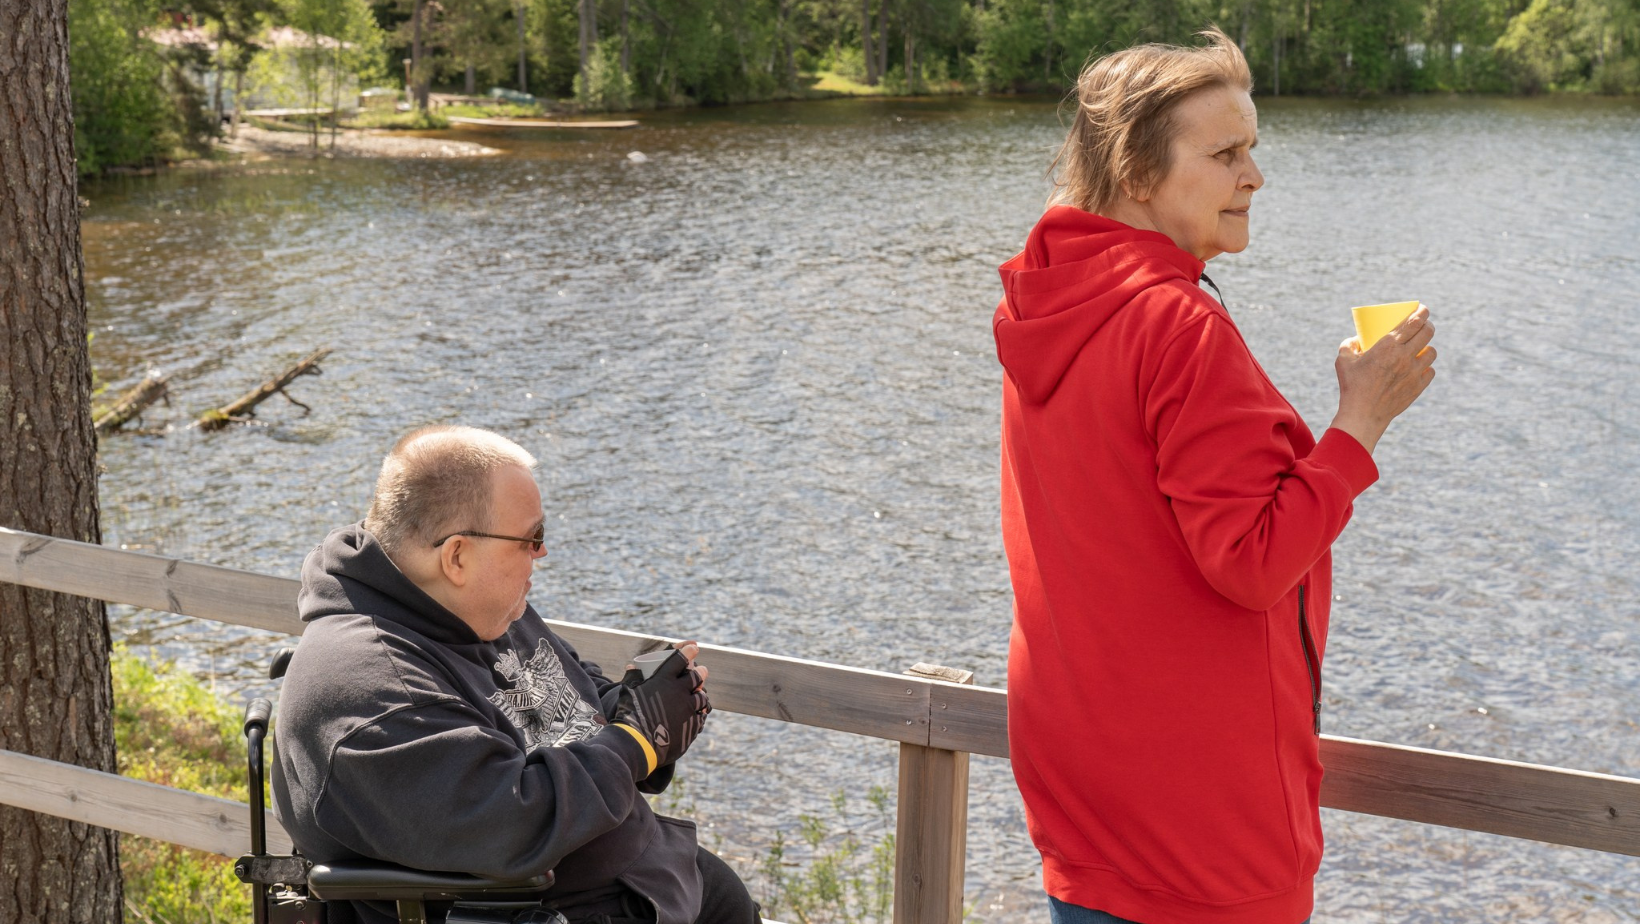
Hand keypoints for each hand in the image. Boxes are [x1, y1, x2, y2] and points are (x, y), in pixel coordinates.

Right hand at [610, 642, 710, 771]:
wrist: (636, 743)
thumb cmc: (629, 715)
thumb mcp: (627, 692)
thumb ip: (632, 678)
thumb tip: (632, 666)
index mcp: (664, 679)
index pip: (680, 660)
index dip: (688, 651)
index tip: (694, 647)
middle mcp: (679, 692)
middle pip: (697, 677)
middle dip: (700, 672)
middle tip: (701, 671)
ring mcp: (687, 709)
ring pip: (702, 698)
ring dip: (700, 695)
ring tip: (699, 694)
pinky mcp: (692, 726)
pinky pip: (700, 717)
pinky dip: (699, 714)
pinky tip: (698, 714)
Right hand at [1330, 304, 1437, 453]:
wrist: (1363, 414)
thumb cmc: (1351, 386)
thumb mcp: (1343, 361)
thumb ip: (1348, 345)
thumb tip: (1356, 340)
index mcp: (1388, 346)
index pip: (1413, 322)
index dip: (1422, 312)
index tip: (1422, 309)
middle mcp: (1405, 356)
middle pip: (1427, 333)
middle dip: (1428, 325)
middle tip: (1423, 325)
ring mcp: (1414, 372)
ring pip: (1432, 352)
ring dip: (1427, 347)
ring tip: (1421, 348)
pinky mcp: (1418, 386)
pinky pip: (1430, 371)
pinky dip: (1426, 367)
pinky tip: (1419, 367)